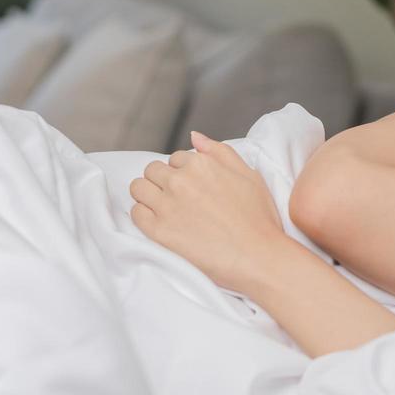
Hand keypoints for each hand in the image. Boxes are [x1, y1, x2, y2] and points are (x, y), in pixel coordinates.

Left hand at [129, 130, 288, 293]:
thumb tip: (194, 137)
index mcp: (202, 164)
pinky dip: (144, 215)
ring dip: (148, 195)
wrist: (258, 257)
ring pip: (138, 188)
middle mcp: (181, 181)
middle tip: (177, 200)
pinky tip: (160, 223)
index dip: (183, 172)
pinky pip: (136, 213)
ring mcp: (167, 205)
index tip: (191, 188)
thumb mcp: (249, 175)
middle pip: (153, 170)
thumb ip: (220, 152)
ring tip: (164, 209)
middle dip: (163, 181)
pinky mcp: (158, 231)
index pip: (176, 158)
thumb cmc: (259, 219)